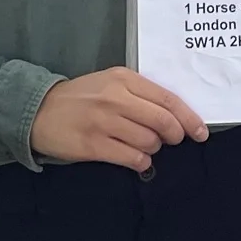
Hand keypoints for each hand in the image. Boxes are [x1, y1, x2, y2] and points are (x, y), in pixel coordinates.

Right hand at [31, 68, 206, 171]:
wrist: (39, 110)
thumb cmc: (82, 97)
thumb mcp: (110, 83)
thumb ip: (139, 94)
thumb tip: (173, 116)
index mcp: (124, 79)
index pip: (167, 99)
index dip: (188, 118)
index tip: (200, 132)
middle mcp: (116, 98)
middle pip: (163, 121)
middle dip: (175, 135)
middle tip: (172, 140)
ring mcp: (104, 122)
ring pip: (149, 141)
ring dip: (153, 148)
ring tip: (144, 146)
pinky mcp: (93, 145)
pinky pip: (132, 158)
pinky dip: (141, 162)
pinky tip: (136, 159)